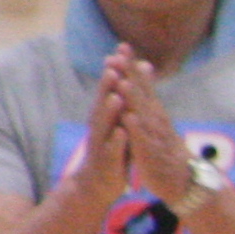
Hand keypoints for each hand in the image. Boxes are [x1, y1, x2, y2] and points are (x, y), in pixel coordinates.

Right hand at [69, 56, 139, 210]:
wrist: (97, 184)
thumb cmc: (113, 149)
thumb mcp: (121, 122)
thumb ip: (127, 98)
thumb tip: (137, 71)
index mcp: (106, 115)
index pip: (111, 88)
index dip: (117, 69)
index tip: (123, 50)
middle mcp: (101, 126)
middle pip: (104, 101)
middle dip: (109, 84)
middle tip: (114, 65)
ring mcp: (101, 143)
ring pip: (105, 125)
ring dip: (110, 110)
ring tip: (117, 95)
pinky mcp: (106, 162)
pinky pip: (111, 150)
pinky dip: (116, 141)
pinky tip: (122, 133)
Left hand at [112, 59, 200, 203]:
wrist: (184, 182)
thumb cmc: (166, 151)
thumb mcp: (157, 123)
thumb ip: (149, 99)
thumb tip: (145, 77)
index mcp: (154, 113)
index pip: (142, 85)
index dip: (132, 66)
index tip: (122, 45)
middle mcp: (156, 121)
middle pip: (142, 94)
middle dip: (131, 75)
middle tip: (121, 54)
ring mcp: (155, 137)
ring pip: (143, 114)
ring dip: (133, 99)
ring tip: (123, 82)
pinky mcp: (152, 155)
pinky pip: (143, 140)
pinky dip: (136, 128)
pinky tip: (129, 118)